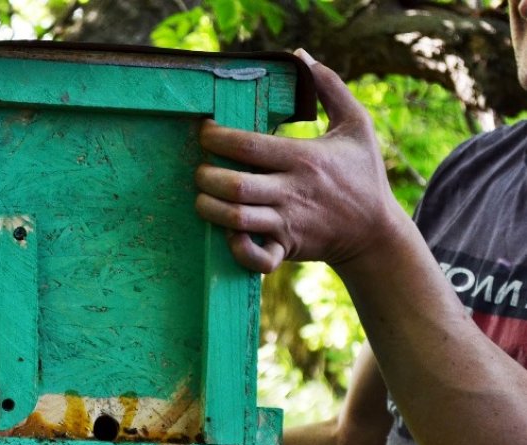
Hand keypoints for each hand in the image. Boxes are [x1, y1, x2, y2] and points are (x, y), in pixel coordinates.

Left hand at [195, 49, 405, 273]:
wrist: (376, 232)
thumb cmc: (362, 175)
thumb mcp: (356, 126)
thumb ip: (330, 88)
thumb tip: (301, 56)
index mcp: (303, 158)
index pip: (248, 146)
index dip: (217, 137)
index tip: (205, 131)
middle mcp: (291, 191)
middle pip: (234, 185)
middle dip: (206, 177)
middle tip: (199, 170)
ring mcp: (287, 223)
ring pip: (236, 219)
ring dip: (210, 209)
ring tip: (202, 198)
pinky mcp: (286, 248)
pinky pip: (254, 257)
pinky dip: (235, 249)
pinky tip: (227, 234)